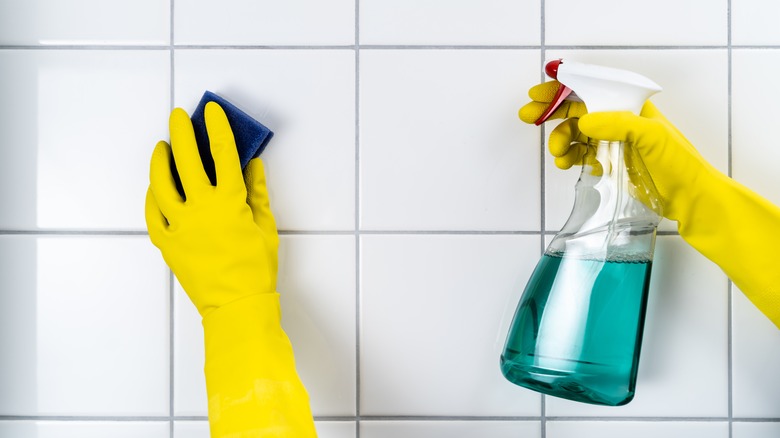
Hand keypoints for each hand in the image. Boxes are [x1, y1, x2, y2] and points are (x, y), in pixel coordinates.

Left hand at [145, 102, 277, 315]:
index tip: (212, 112)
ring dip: (160, 160)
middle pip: (187, 160)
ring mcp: (180, 225)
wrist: (237, 304)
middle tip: (179, 117)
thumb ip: (258, 192)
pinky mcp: (167, 242)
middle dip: (182, 132)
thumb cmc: (256, 269)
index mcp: (230, 202)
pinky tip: (154, 187)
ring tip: (161, 147)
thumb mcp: (266, 226)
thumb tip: (254, 166)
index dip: (218, 128)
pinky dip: (152, 197)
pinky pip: (152, 213)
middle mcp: (201, 208)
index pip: (223, 153)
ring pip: (161, 183)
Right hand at [520, 81, 779, 328]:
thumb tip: (585, 120)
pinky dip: (568, 157)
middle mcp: (619, 121)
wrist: (688, 198)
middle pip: (577, 109)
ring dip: (560, 140)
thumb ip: (618, 124)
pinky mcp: (608, 162)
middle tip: (528, 116)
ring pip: (574, 133)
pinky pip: (580, 154)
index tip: (540, 93)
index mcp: (630, 106)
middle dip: (551, 112)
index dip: (564, 88)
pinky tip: (566, 164)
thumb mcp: (652, 136)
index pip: (592, 89)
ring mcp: (612, 142)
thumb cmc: (679, 164)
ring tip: (558, 154)